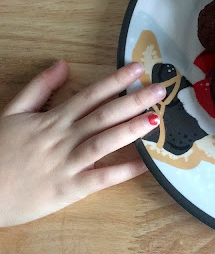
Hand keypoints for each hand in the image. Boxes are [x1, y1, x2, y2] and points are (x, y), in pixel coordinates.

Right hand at [0, 60, 165, 226]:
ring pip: (104, 143)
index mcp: (52, 120)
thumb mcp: (11, 113)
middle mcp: (63, 138)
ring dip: (131, 130)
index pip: (89, 95)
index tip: (137, 68)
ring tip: (156, 118)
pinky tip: (147, 164)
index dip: (115, 81)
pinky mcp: (68, 189)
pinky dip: (124, 171)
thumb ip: (38, 88)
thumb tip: (63, 64)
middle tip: (160, 90)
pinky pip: (101, 179)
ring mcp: (66, 164)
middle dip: (133, 100)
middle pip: (103, 115)